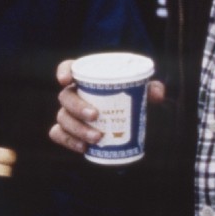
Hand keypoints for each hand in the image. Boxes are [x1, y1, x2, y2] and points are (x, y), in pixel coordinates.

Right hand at [49, 59, 164, 153]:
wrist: (122, 119)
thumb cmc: (128, 98)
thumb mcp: (140, 90)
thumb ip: (149, 88)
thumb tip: (157, 95)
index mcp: (85, 78)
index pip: (69, 67)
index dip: (64, 71)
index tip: (66, 80)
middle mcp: (72, 94)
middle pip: (65, 97)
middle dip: (77, 107)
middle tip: (96, 116)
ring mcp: (67, 113)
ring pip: (62, 118)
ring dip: (77, 128)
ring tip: (97, 137)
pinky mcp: (67, 131)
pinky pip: (58, 134)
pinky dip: (68, 141)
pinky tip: (83, 147)